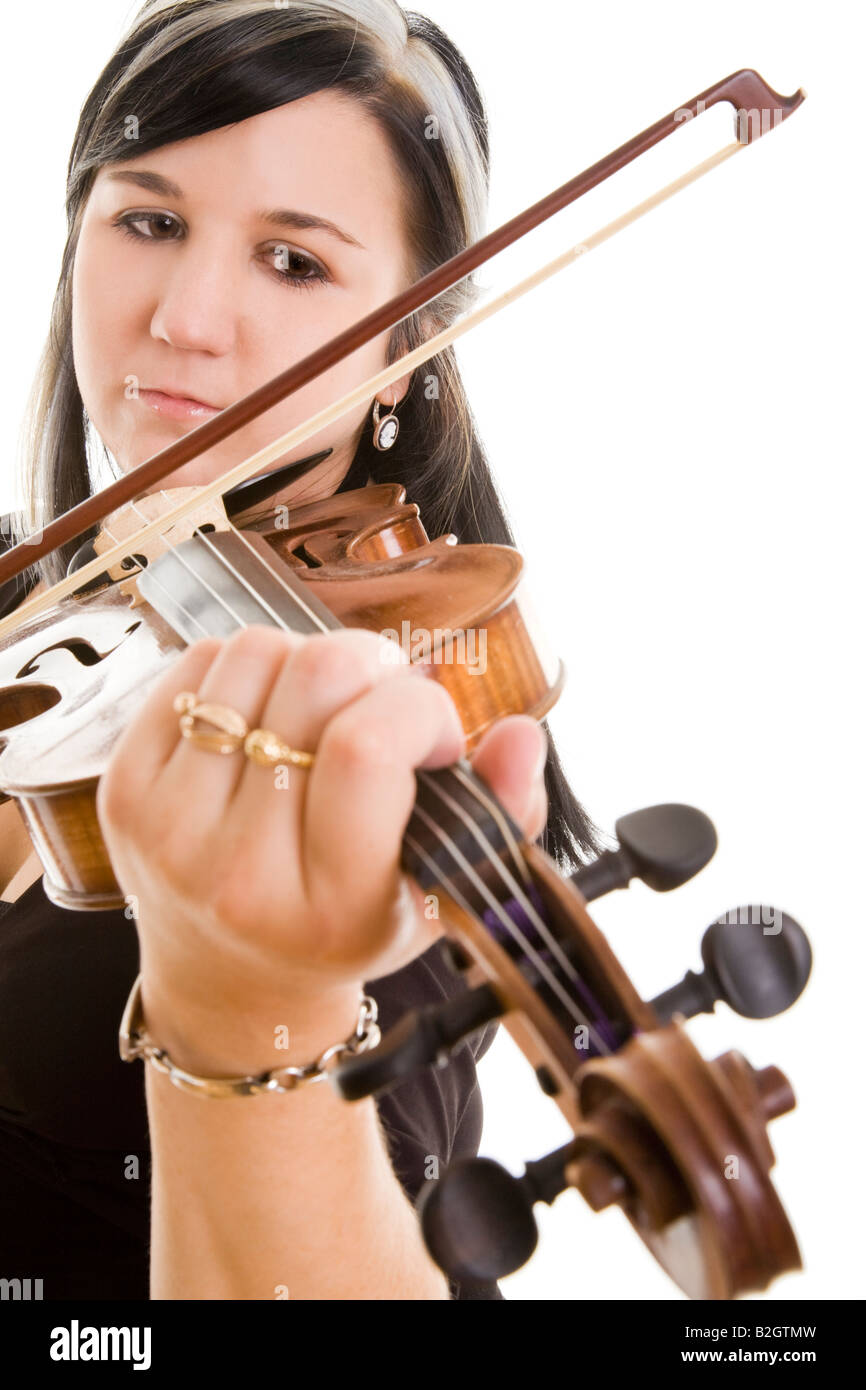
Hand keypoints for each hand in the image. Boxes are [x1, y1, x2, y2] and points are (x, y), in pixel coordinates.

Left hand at [97, 625, 547, 1047]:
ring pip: (255, 653)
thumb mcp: (440, 893)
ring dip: (307, 661)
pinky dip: (247, 666)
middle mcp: (236, 872)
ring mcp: (168, 827)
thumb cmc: (347, 928)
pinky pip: (197, 663)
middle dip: (371, 666)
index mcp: (329, 907)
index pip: (367, 748)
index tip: (432, 734)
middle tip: (382, 702)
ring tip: (325, 710)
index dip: (418, 707)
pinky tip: (270, 712)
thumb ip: (500, 814)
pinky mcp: (122, 788)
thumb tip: (522, 733)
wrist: (230, 979)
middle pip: (312, 679)